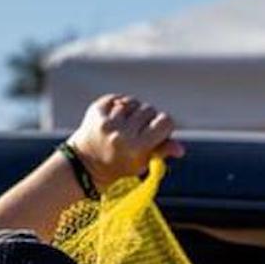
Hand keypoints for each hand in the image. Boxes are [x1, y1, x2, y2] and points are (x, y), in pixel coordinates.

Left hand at [67, 94, 183, 189]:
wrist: (84, 165)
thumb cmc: (118, 164)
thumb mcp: (141, 163)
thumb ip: (161, 151)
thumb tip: (180, 149)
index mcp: (135, 147)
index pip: (165, 121)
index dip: (164, 126)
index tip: (158, 132)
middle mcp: (121, 134)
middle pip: (149, 110)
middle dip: (146, 119)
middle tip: (137, 132)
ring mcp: (107, 121)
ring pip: (133, 102)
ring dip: (132, 112)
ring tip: (124, 126)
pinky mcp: (96, 110)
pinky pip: (118, 98)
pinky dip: (118, 106)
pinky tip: (114, 119)